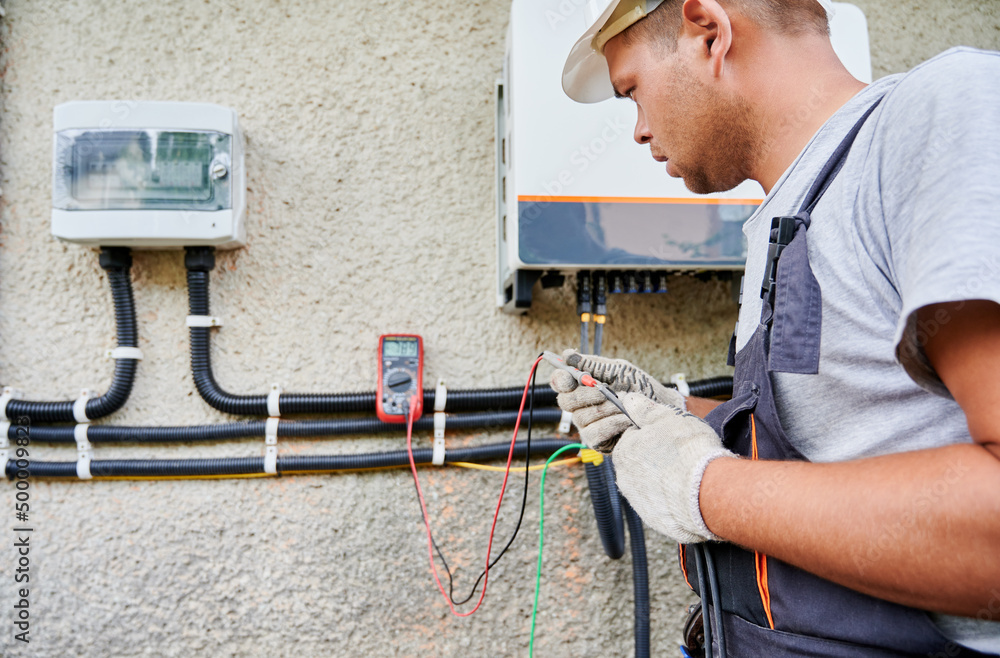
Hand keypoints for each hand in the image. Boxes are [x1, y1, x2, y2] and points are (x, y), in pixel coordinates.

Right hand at [549, 350, 685, 452]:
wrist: (662, 407)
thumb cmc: (640, 386)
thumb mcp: (618, 369)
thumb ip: (593, 364)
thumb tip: (567, 354)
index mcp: (582, 386)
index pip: (559, 382)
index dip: (560, 379)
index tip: (571, 376)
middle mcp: (580, 406)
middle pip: (565, 401)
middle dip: (586, 394)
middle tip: (606, 390)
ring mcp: (587, 424)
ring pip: (581, 417)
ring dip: (605, 409)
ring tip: (624, 405)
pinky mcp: (598, 441)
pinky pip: (594, 434)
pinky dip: (611, 424)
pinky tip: (626, 420)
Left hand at [612, 393, 733, 543]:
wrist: (708, 492)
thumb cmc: (688, 451)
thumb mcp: (666, 417)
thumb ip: (644, 409)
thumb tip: (628, 400)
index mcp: (624, 453)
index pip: (633, 438)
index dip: (654, 434)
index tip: (671, 436)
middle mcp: (626, 480)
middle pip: (641, 463)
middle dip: (659, 458)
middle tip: (683, 455)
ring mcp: (640, 503)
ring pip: (652, 485)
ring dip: (666, 480)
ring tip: (690, 475)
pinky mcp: (657, 521)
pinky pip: (664, 506)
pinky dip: (675, 500)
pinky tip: (691, 493)